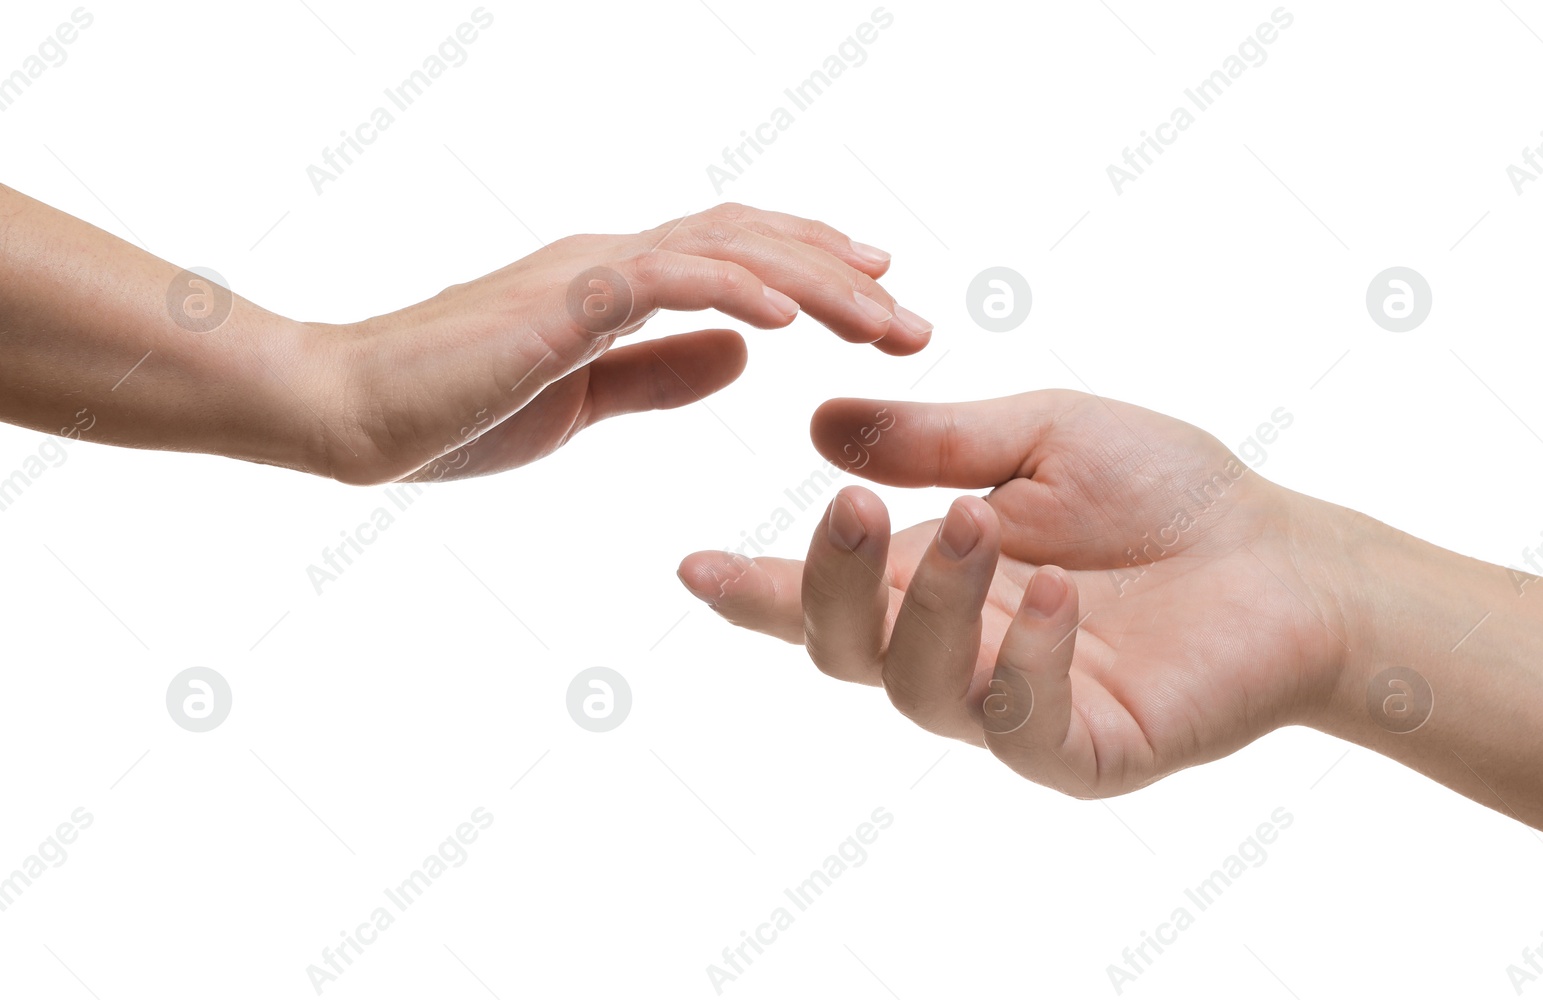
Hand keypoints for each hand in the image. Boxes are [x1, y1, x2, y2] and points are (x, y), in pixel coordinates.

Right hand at [305, 203, 931, 483]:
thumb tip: (744, 353)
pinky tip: (790, 316)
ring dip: (814, 281)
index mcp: (619, 285)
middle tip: (918, 319)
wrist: (347, 412)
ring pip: (725, 252)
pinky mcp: (559, 304)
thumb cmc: (451, 408)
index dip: (815, 268)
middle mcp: (613, 262)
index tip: (884, 300)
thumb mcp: (585, 397)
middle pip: (751, 244)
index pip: (736, 256)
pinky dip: (732, 289)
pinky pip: (662, 281)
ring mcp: (587, 274)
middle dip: (843, 277)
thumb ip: (660, 371)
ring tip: (884, 315)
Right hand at [677, 390, 1354, 797]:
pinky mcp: (1082, 752)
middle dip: (833, 583)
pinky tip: (1050, 590)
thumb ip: (935, 442)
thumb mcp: (1042, 438)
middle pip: (847, 651)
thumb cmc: (1166, 494)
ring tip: (982, 522)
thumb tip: (818, 428)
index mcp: (934, 579)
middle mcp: (957, 651)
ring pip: (919, 688)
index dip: (756, 588)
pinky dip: (1024, 657)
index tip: (691, 563)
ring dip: (933, 605)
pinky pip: (1019, 724)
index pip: (824, 596)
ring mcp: (1014, 708)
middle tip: (855, 508)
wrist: (1286, 553)